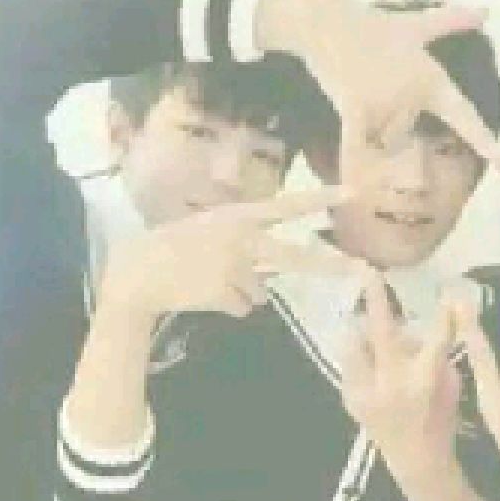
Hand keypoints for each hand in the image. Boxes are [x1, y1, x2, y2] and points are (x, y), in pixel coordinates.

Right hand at [98, 186, 360, 324]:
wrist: (139, 272)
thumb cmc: (175, 247)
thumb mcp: (210, 227)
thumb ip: (244, 236)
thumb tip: (274, 260)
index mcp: (239, 217)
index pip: (288, 206)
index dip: (321, 199)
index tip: (352, 193)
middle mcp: (241, 238)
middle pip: (294, 258)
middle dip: (328, 266)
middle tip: (360, 269)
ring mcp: (235, 267)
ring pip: (261, 291)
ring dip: (242, 291)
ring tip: (208, 280)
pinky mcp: (226, 293)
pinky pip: (244, 307)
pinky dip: (228, 305)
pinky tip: (203, 294)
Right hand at [254, 0, 499, 182]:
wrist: (327, 21)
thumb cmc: (371, 25)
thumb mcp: (415, 24)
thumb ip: (451, 22)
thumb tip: (485, 10)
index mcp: (432, 79)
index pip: (462, 113)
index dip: (481, 136)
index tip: (499, 157)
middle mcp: (414, 95)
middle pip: (404, 137)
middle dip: (388, 127)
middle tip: (372, 91)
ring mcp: (386, 103)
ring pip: (380, 142)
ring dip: (368, 134)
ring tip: (355, 98)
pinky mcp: (356, 108)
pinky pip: (357, 146)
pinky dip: (353, 167)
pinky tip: (353, 191)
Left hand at [340, 273, 460, 474]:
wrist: (415, 461)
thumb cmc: (439, 419)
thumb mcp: (450, 385)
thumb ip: (434, 353)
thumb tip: (417, 327)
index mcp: (424, 380)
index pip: (437, 338)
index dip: (444, 316)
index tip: (448, 294)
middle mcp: (392, 383)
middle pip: (381, 331)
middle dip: (374, 298)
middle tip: (366, 270)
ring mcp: (366, 391)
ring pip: (356, 344)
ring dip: (363, 332)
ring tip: (369, 329)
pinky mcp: (350, 398)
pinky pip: (350, 363)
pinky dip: (359, 356)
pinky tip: (370, 360)